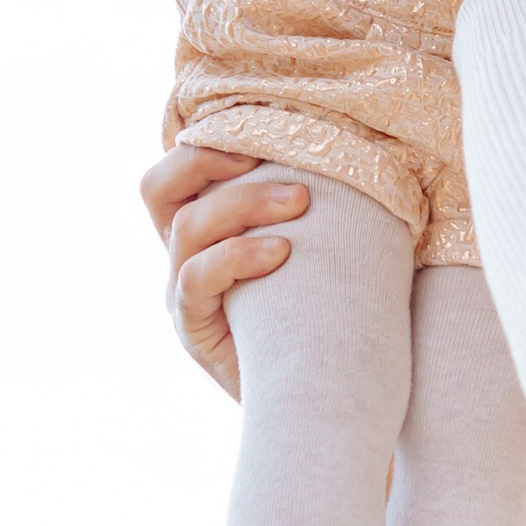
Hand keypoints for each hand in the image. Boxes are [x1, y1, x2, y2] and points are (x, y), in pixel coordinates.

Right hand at [139, 142, 310, 396]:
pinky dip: (237, 256)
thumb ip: (310, 205)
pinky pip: (195, 281)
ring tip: (300, 201)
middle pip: (159, 190)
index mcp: (204, 228)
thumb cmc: (325, 310)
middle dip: (210, 163)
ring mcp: (183, 295)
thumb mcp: (313, 248)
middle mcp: (183, 255)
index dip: (204, 143)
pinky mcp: (195, 331)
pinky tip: (281, 253)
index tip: (262, 131)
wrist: (323, 393)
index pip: (176, 169)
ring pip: (185, 229)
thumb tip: (365, 143)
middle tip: (268, 156)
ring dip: (244, 204)